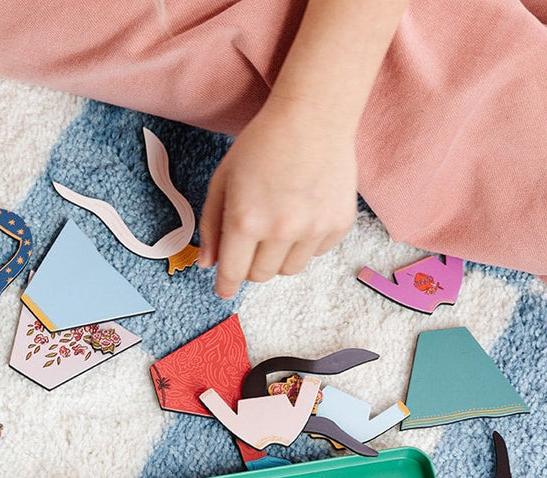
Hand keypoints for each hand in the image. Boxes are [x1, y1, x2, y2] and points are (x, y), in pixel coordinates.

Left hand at [197, 96, 357, 299]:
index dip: (226, 285)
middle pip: (260, 275)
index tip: (224, 291)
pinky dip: (305, 243)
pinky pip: (315, 253)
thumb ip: (211, 224)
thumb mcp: (223, 180)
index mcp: (246, 220)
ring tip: (278, 225)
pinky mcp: (339, 224)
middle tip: (252, 241)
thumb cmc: (262, 144)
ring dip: (278, 257)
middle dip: (250, 265)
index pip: (233, 271)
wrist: (313, 117)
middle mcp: (280, 230)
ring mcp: (313, 228)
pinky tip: (302, 213)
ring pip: (288, 269)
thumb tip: (208, 263)